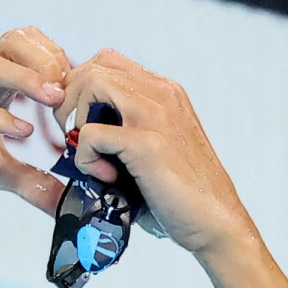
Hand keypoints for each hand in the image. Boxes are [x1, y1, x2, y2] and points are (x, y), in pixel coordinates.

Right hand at [0, 27, 67, 212]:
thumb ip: (30, 182)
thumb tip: (65, 203)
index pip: (28, 48)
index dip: (57, 61)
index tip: (78, 93)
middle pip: (13, 41)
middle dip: (47, 59)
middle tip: (71, 91)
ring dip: (26, 78)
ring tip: (54, 99)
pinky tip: (23, 132)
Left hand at [61, 48, 248, 256]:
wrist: (216, 223)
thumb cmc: (182, 196)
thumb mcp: (154, 149)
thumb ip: (125, 131)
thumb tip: (80, 136)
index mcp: (164, 93)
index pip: (107, 64)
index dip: (81, 92)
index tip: (77, 127)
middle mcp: (161, 94)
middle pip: (93, 66)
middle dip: (70, 102)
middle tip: (72, 140)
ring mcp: (155, 116)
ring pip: (91, 84)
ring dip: (75, 121)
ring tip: (88, 155)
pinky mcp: (146, 144)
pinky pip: (91, 134)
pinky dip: (85, 158)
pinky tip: (105, 178)